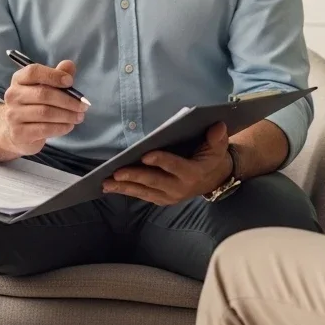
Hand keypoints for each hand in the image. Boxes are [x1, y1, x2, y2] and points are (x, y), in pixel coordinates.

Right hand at [0, 59, 86, 155]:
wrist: (16, 132)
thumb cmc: (34, 105)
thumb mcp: (45, 87)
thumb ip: (57, 75)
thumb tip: (69, 65)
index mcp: (19, 80)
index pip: (33, 72)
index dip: (53, 75)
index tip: (70, 81)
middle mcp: (12, 96)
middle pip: (43, 94)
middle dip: (67, 100)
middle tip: (83, 105)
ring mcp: (13, 115)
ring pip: (45, 113)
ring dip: (67, 115)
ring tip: (79, 116)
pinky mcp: (19, 133)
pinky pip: (44, 129)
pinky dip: (61, 127)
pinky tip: (69, 126)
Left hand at [102, 122, 231, 205]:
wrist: (214, 179)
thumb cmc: (212, 157)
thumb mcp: (218, 146)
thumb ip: (217, 138)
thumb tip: (218, 125)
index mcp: (193, 172)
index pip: (176, 166)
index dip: (161, 161)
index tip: (146, 155)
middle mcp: (180, 188)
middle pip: (154, 181)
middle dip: (134, 176)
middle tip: (116, 172)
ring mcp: (170, 196)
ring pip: (145, 191)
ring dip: (125, 187)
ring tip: (106, 182)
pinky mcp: (162, 199)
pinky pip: (143, 195)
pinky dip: (127, 191)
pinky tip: (111, 186)